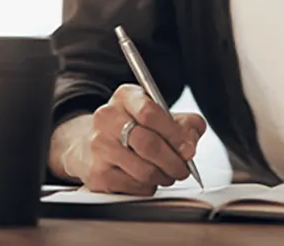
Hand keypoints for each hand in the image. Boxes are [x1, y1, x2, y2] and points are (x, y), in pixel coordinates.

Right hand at [54, 84, 206, 194]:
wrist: (93, 143)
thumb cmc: (133, 127)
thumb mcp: (159, 114)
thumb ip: (184, 123)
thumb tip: (190, 143)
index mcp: (125, 96)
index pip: (149, 112)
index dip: (174, 134)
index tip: (188, 148)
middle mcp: (107, 118)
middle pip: (148, 144)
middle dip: (174, 161)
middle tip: (183, 168)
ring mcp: (98, 146)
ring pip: (143, 170)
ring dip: (163, 176)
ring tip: (167, 173)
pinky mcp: (97, 174)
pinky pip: (134, 187)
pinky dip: (148, 187)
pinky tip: (147, 179)